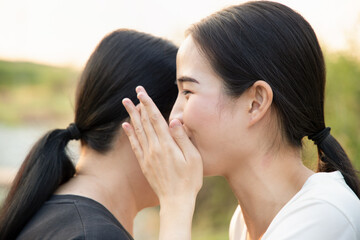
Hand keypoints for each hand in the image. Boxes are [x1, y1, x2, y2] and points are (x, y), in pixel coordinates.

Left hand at [122, 86, 202, 203]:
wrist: (176, 201)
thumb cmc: (190, 180)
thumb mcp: (193, 158)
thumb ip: (183, 138)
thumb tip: (174, 120)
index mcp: (167, 145)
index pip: (156, 119)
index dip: (148, 104)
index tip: (142, 92)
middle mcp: (154, 148)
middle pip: (145, 122)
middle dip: (139, 105)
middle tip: (134, 91)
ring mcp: (148, 156)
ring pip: (138, 131)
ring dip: (132, 115)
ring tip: (127, 103)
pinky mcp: (144, 164)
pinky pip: (134, 145)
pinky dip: (129, 134)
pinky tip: (125, 126)